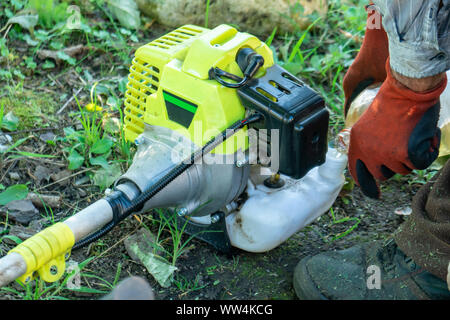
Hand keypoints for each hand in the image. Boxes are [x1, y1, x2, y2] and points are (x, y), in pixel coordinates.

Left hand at [348, 58, 446, 197]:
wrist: (406, 89)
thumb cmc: (392, 101)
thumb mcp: (369, 122)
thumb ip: (368, 142)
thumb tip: (374, 161)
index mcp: (356, 142)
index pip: (357, 171)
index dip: (366, 184)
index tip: (374, 193)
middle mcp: (368, 151)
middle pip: (382, 174)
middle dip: (393, 165)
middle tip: (402, 149)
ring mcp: (385, 154)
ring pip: (403, 169)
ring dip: (410, 157)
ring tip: (411, 135)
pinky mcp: (404, 154)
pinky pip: (419, 165)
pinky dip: (426, 153)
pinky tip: (425, 137)